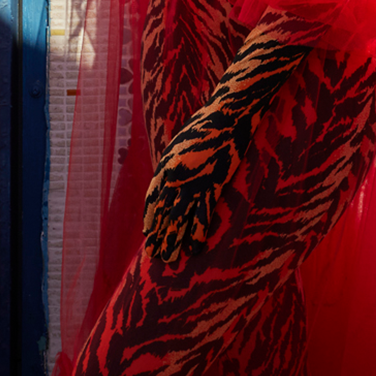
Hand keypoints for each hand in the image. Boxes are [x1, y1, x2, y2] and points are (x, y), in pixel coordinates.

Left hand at [142, 122, 239, 264]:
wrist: (227, 116)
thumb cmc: (206, 126)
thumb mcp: (182, 143)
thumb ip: (175, 163)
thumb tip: (171, 178)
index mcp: (166, 165)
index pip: (153, 199)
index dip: (150, 218)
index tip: (148, 234)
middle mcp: (175, 177)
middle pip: (163, 213)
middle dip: (158, 236)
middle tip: (153, 255)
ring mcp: (193, 183)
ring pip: (179, 220)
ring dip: (173, 241)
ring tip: (168, 259)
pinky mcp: (213, 186)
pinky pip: (202, 217)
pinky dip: (197, 235)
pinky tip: (193, 250)